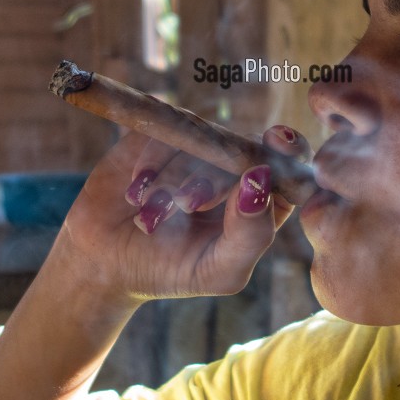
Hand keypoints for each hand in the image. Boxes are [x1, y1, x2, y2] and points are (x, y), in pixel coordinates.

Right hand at [53, 125, 311, 302]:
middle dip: (212, 179)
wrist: (107, 262)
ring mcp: (197, 145)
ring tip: (149, 218)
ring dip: (173, 178)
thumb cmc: (172, 271)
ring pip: (200, 140)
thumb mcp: (220, 271)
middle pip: (243, 149)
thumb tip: (260, 180)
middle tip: (186, 207)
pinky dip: (152, 161)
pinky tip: (136, 193)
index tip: (275, 143)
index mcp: (264, 199)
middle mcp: (234, 166)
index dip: (289, 150)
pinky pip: (166, 129)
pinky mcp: (162, 132)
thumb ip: (251, 234)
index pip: (291, 165)